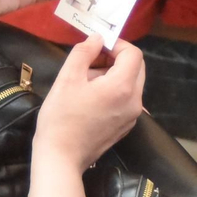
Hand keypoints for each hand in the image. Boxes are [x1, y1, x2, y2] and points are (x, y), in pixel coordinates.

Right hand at [32, 36, 144, 172]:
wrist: (61, 158)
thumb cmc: (61, 117)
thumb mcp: (67, 79)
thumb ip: (84, 52)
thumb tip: (97, 38)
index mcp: (122, 87)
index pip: (133, 54)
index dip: (116, 44)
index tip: (97, 46)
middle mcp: (135, 101)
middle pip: (136, 67)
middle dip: (115, 58)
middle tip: (89, 62)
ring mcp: (132, 116)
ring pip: (130, 83)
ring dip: (112, 74)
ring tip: (85, 82)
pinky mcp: (125, 126)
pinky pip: (126, 99)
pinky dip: (113, 91)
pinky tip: (90, 98)